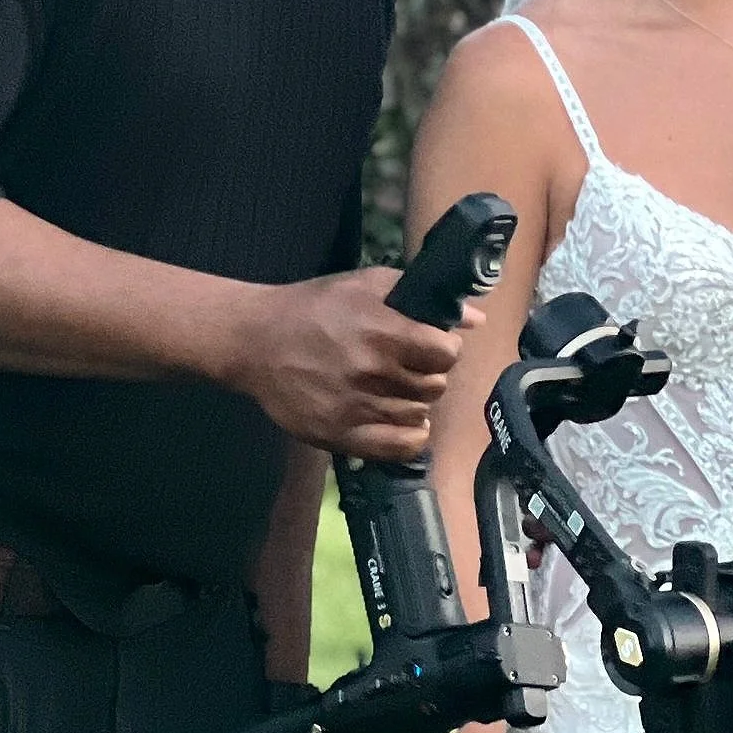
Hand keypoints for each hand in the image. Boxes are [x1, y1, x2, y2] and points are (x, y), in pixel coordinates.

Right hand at [228, 269, 468, 458]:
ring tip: (392, 388)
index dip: (443, 349)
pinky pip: (401, 447)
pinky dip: (409, 436)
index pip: (446, 353)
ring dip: (413, 402)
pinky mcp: (341, 435)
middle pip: (435, 385)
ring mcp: (358, 407)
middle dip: (428, 374)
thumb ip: (421, 297)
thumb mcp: (366, 285)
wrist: (257, 341)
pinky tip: (399, 420)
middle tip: (406, 366)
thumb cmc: (315, 308)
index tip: (429, 346)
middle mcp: (373, 371)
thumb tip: (475, 318)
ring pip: (419, 414)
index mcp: (383, 331)